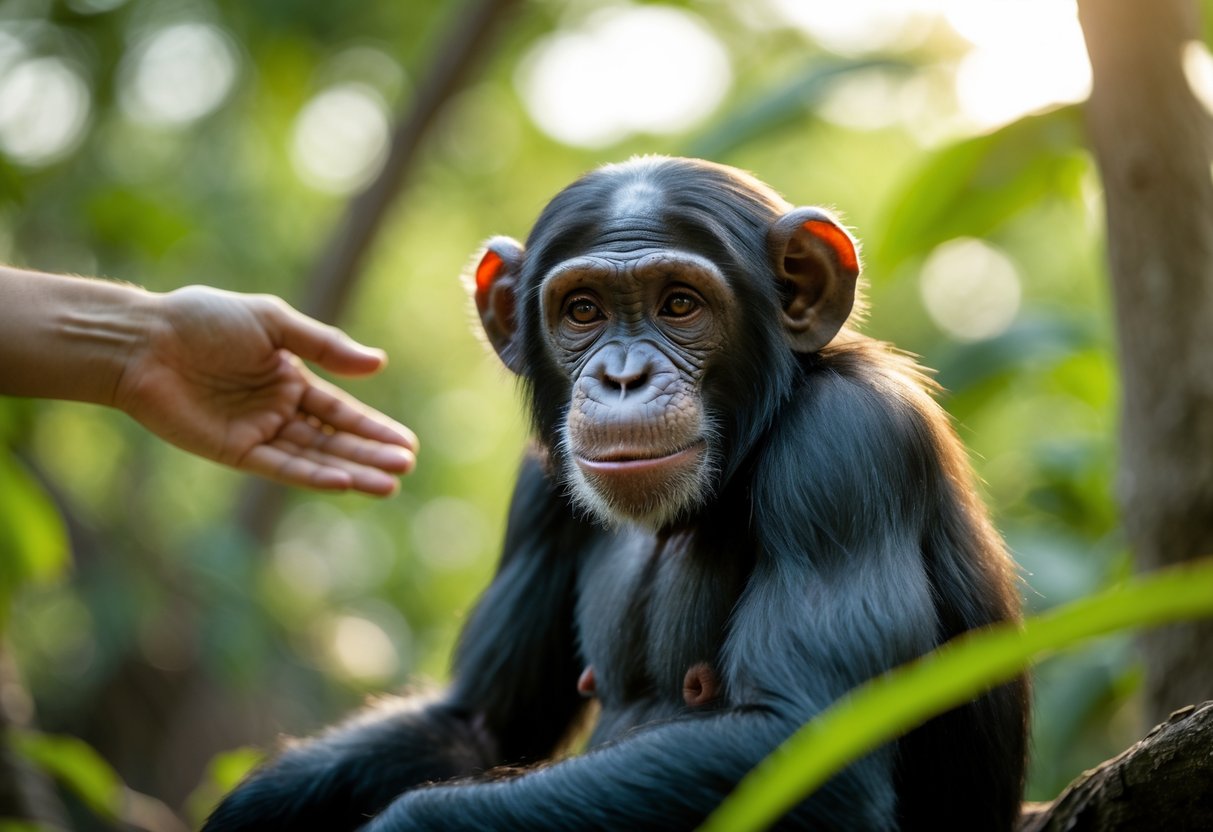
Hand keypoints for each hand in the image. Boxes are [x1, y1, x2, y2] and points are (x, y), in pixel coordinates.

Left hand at [114, 286, 415, 494]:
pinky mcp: (233, 452)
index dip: (374, 428)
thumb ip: (324, 345)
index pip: (341, 411)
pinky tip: (344, 482)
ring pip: (314, 457)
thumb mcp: (272, 322)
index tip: (408, 445)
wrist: (143, 340)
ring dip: (351, 470)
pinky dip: (312, 476)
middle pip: (334, 439)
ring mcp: (256, 433)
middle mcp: (277, 410)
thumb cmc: (204, 320)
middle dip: (371, 453)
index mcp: (289, 378)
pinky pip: (280, 468)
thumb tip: (378, 364)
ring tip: (389, 483)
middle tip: (405, 466)